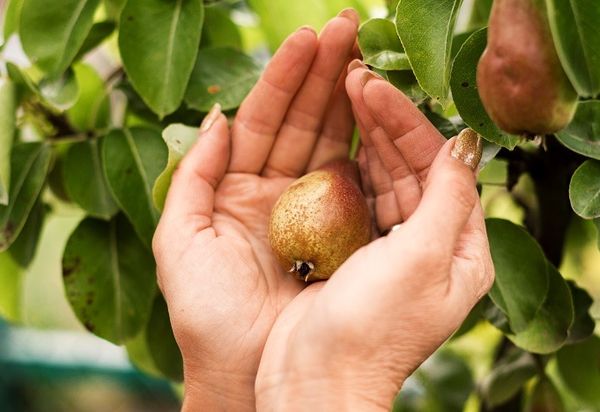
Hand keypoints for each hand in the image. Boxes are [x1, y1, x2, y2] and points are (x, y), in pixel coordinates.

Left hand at [152, 10, 359, 410]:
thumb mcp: (180, 242)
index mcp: (236, 190)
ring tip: (365, 55)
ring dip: (347, 99)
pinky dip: (369, 149)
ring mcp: (313, 211)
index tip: (308, 39)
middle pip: (302, 122)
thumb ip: (192, 176)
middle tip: (348, 28)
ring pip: (332, 143)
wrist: (246, 376)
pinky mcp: (344, 234)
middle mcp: (277, 193)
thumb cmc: (207, 317)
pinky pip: (357, 184)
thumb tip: (216, 117)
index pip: (263, 120)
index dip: (284, 79)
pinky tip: (380, 113)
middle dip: (323, 74)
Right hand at [255, 67, 494, 410]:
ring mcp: (393, 248)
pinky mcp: (357, 252)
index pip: (441, 168)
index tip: (374, 87)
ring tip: (346, 92)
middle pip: (413, 167)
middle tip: (355, 77)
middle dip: (386, 122)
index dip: (410, 124)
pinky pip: (360, 197)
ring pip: (386, 177)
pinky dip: (350, 165)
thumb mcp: (422, 259)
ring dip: (367, 136)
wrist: (316, 380)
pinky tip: (339, 136)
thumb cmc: (372, 329)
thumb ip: (447, 198)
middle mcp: (432, 245)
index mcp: (461, 249)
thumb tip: (465, 142)